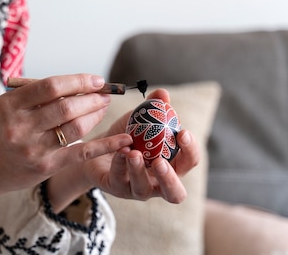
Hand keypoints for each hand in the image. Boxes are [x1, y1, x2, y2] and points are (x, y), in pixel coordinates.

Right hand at [0, 74, 132, 211]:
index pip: (51, 87)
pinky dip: (105, 145)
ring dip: (96, 115)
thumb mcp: (7, 106)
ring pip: (75, 128)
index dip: (78, 81)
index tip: (95, 80)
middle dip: (92, 98)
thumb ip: (35, 93)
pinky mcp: (45, 167)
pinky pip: (81, 153)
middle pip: (66, 106)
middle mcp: (21, 126)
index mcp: (11, 105)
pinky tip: (123, 140)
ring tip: (104, 107)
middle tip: (105, 93)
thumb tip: (76, 83)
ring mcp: (33, 148)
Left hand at [46, 88, 200, 212]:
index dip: (191, 150)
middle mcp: (157, 182)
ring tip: (133, 152)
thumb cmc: (125, 136)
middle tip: (161, 161)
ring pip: (143, 189)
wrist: (96, 148)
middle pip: (175, 193)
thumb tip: (163, 94)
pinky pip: (119, 179)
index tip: (183, 133)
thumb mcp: (139, 119)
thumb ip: (153, 107)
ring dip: (139, 170)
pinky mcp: (116, 188)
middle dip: (170, 178)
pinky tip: (119, 150)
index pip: (189, 162)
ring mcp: (136, 189)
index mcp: (170, 164)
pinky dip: (119, 164)